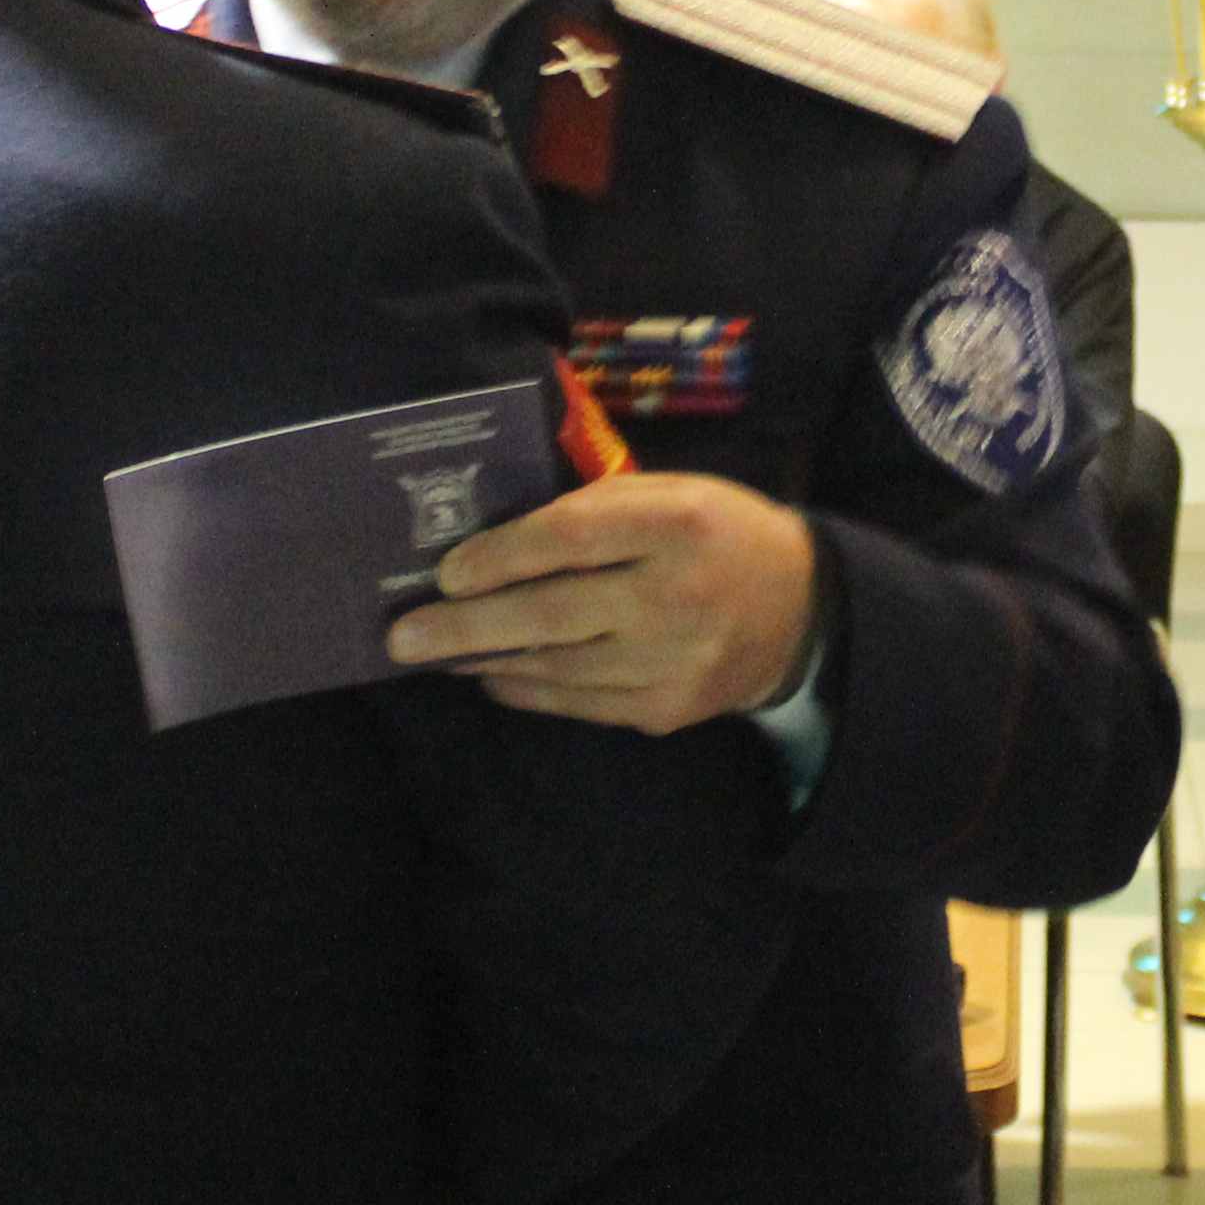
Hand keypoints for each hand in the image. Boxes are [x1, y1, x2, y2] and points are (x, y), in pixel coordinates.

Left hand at [385, 470, 818, 733]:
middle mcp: (676, 595)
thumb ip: (597, 507)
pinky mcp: (665, 710)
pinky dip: (526, 688)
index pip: (574, 537)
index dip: (502, 555)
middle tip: (402, 637)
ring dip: (484, 660)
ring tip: (433, 654)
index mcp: (680, 524)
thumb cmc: (718, 535)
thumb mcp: (673, 494)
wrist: (801, 614)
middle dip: (466, 626)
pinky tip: (491, 675)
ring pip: (556, 665)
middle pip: (552, 614)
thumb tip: (494, 537)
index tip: (447, 571)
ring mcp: (672, 662)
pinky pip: (577, 703)